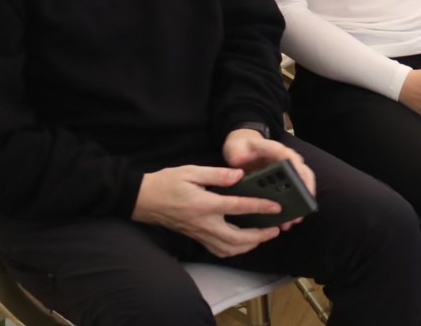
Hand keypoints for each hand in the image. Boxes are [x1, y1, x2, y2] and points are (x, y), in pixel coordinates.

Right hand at [130, 165, 282, 258]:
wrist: (144, 200)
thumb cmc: (167, 182)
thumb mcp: (191, 171)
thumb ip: (218, 174)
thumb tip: (239, 175)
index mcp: (205, 205)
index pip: (239, 208)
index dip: (260, 207)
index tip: (276, 207)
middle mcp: (205, 224)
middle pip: (239, 238)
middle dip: (260, 236)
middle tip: (276, 228)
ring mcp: (200, 234)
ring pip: (230, 249)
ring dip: (250, 245)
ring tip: (263, 236)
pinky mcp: (196, 238)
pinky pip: (219, 251)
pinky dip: (234, 249)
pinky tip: (242, 243)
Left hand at [222, 128, 316, 213]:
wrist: (242, 146)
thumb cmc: (241, 147)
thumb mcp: (236, 148)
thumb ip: (238, 155)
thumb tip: (240, 166)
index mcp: (276, 150)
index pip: (293, 160)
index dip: (299, 176)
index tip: (301, 191)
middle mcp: (287, 159)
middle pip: (303, 176)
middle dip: (304, 196)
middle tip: (297, 216)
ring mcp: (287, 170)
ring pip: (301, 186)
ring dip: (298, 204)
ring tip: (291, 223)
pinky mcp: (283, 180)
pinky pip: (293, 192)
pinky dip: (291, 206)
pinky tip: (284, 221)